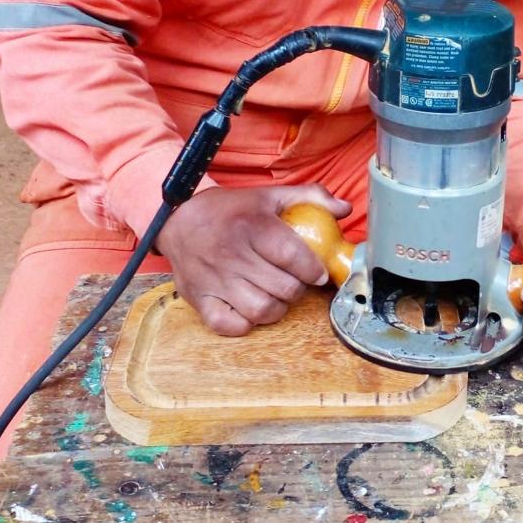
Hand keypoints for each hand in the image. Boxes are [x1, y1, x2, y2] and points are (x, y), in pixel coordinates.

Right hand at [159, 185, 350, 335]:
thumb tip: (344, 209)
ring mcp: (214, 280)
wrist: (178, 218)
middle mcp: (232, 254)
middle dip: (298, 289)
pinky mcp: (199, 299)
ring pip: (260, 311)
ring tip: (277, 296)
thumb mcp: (269, 196)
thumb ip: (310, 198)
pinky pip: (229, 326)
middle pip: (282, 288)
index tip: (317, 272)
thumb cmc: (231, 210)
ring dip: (277, 308)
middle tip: (297, 283)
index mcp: (252, 226)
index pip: (292, 255)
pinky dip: (246, 323)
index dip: (312, 269)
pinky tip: (251, 309)